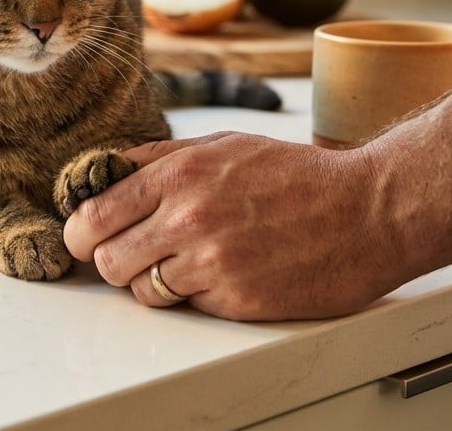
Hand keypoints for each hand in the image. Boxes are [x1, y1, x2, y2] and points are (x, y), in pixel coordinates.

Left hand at [62, 132, 405, 320]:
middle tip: (138, 253)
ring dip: (153, 281)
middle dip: (115, 259)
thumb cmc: (298, 176)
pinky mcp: (236, 300)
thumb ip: (159, 158)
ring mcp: (212, 262)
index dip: (83, 231)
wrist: (368, 211)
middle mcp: (188, 217)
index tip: (89, 236)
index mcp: (179, 173)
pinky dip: (196, 296)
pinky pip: (186, 306)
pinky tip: (225, 274)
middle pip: (106, 260)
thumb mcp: (224, 145)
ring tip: (186, 263)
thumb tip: (103, 173)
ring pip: (140, 290)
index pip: (92, 215)